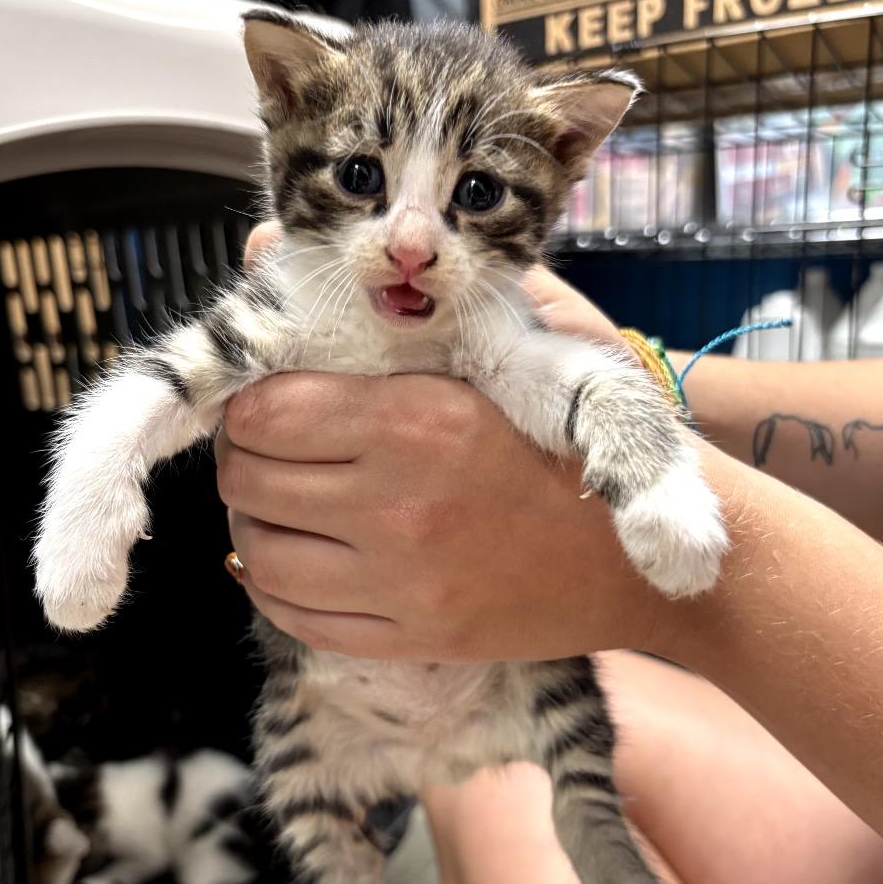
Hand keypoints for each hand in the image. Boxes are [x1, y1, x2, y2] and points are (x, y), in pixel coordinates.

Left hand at [218, 222, 660, 659]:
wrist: (636, 558)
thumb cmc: (571, 441)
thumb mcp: (508, 346)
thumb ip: (403, 292)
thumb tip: (266, 244)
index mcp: (418, 421)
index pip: (264, 413)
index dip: (250, 406)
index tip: (272, 405)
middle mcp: (399, 508)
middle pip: (249, 484)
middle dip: (246, 461)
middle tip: (273, 454)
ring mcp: (404, 585)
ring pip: (260, 556)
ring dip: (255, 525)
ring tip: (283, 508)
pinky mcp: (412, 639)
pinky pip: (297, 620)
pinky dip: (275, 588)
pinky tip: (298, 562)